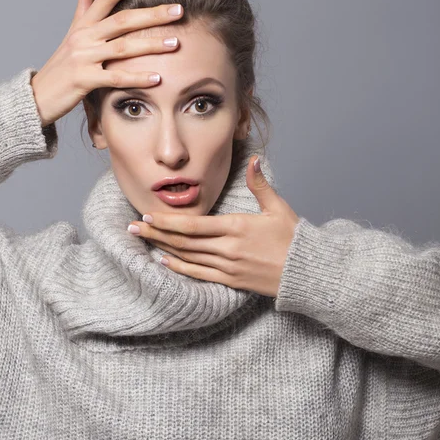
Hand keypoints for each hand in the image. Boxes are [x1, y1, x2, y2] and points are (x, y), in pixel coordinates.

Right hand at [30, 0, 183, 126]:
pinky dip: (138, 78)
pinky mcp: (84, 80)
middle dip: (153, 14)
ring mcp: (84, 58)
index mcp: (83, 26)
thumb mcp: (70, 38)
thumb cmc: (59, 69)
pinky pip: (116, 78)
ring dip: (152, 45)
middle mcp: (84, 38)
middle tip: (179, 10)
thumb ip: (82, 14)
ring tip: (175, 43)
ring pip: (123, 47)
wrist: (38, 96)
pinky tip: (157, 78)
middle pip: (123, 20)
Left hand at [127, 155, 300, 297]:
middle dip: (155, 233)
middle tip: (132, 227)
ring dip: (161, 248)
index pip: (192, 225)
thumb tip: (253, 159)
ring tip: (142, 240)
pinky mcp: (230, 281)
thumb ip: (259, 184)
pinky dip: (178, 268)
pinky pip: (198, 274)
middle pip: (183, 241)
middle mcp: (227, 248)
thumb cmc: (293, 239)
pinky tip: (163, 261)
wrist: (306, 272)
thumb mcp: (278, 208)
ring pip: (187, 257)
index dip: (166, 221)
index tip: (146, 215)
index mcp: (236, 227)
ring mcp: (227, 267)